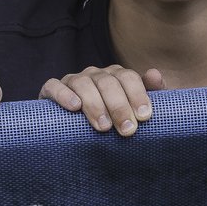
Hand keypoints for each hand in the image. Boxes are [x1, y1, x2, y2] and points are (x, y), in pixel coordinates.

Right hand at [40, 65, 163, 135]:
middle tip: (127, 130)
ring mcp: (73, 81)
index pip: (128, 78)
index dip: (138, 95)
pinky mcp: (51, 90)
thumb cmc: (111, 121)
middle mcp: (95, 75)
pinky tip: (74, 107)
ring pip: (83, 84)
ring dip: (95, 104)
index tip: (144, 117)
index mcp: (116, 76)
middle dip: (119, 106)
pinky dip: (64, 94)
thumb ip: (148, 94)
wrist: (74, 131)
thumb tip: (155, 75)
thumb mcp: (132, 110)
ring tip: (103, 127)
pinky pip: (54, 86)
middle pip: (108, 82)